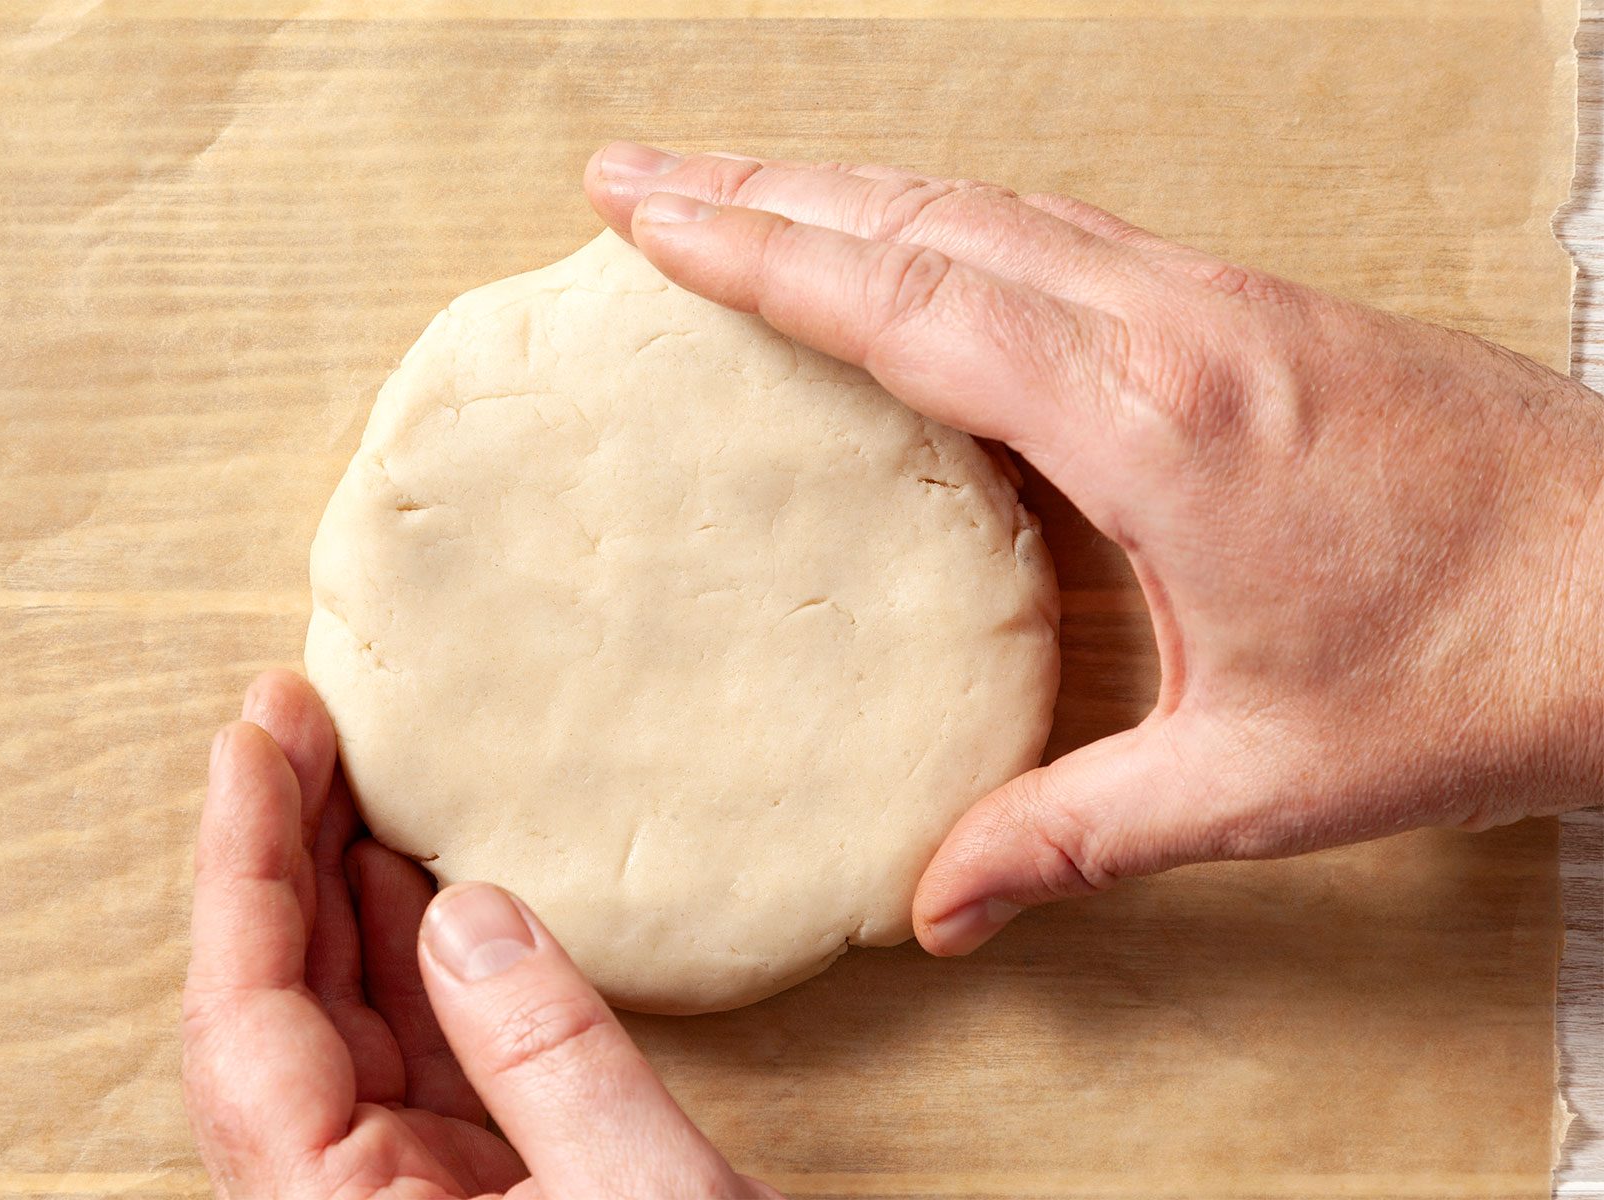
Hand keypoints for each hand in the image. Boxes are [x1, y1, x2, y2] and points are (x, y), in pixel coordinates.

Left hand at [182, 670, 778, 1198]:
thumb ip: (548, 1058)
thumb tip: (462, 911)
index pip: (248, 1023)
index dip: (243, 867)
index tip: (259, 743)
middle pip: (269, 1007)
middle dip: (276, 853)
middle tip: (290, 719)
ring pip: (331, 1022)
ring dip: (332, 888)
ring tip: (338, 768)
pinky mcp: (463, 1191)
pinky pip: (403, 1051)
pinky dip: (403, 950)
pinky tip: (407, 874)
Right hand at [584, 142, 1603, 954]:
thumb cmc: (1471, 675)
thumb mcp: (1254, 783)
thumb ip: (1072, 832)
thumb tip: (937, 904)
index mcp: (1149, 426)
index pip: (905, 304)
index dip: (756, 252)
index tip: (644, 211)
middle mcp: (1173, 325)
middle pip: (923, 218)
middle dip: (757, 184)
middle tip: (632, 173)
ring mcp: (1218, 295)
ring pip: (990, 204)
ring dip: (847, 184)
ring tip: (735, 182)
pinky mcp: (1252, 303)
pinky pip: (1062, 226)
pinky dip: (949, 212)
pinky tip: (914, 230)